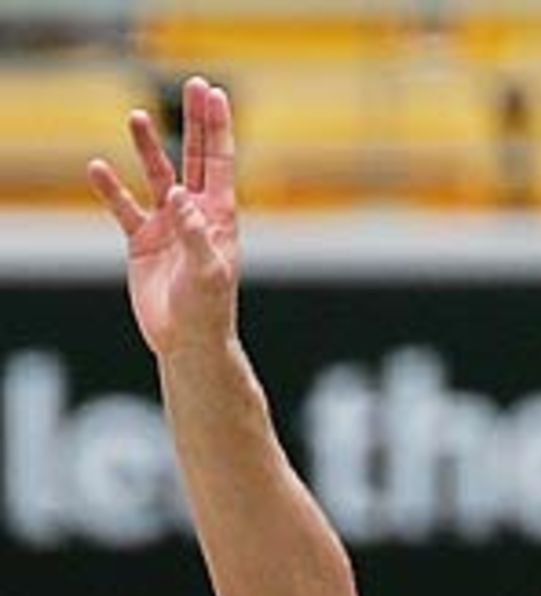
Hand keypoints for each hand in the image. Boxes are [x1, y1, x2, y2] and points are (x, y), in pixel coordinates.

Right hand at [87, 75, 237, 357]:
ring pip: (157, 174)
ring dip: (148, 146)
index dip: (217, 128)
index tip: (214, 94)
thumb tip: (178, 195)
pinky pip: (124, 207)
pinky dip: (111, 189)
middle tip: (193, 85)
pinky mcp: (143, 241)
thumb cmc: (208, 311)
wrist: (187, 343)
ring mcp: (168, 225)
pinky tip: (97, 168)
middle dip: (194, 122)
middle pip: (194, 157)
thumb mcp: (207, 273)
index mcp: (218, 217)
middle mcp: (194, 214)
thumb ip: (194, 234)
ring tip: (136, 116)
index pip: (219, 163)